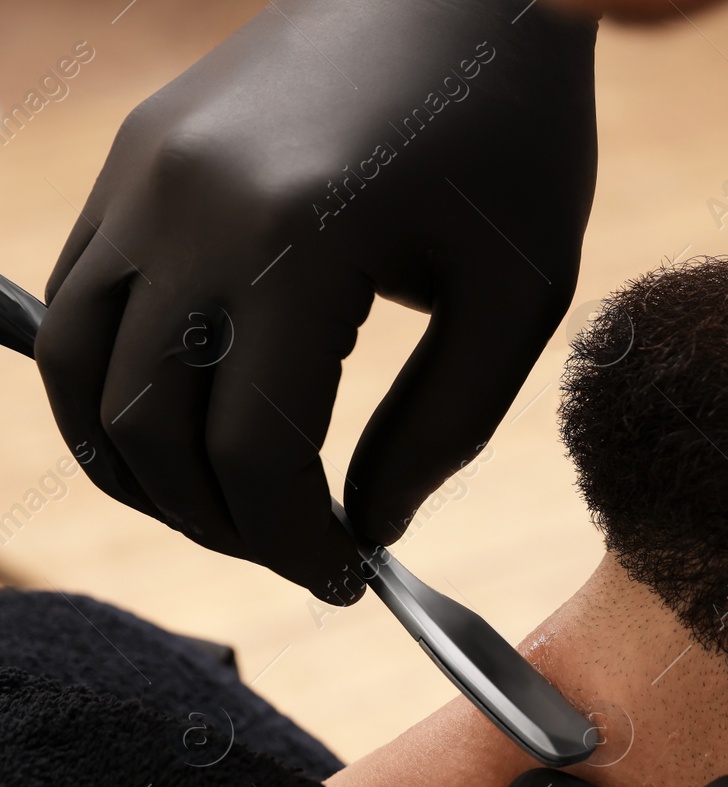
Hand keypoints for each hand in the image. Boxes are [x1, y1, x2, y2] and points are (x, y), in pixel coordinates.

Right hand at [33, 0, 597, 602]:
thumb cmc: (511, 138)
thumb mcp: (518, 298)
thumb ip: (441, 430)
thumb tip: (368, 529)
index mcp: (304, 238)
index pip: (255, 451)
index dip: (292, 542)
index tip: (343, 579)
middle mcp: (193, 203)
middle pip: (151, 428)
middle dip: (220, 522)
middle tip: (296, 553)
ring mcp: (145, 172)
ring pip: (82, 373)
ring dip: (142, 468)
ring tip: (231, 507)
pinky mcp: (135, 156)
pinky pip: (82, 300)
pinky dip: (114, 387)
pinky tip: (188, 424)